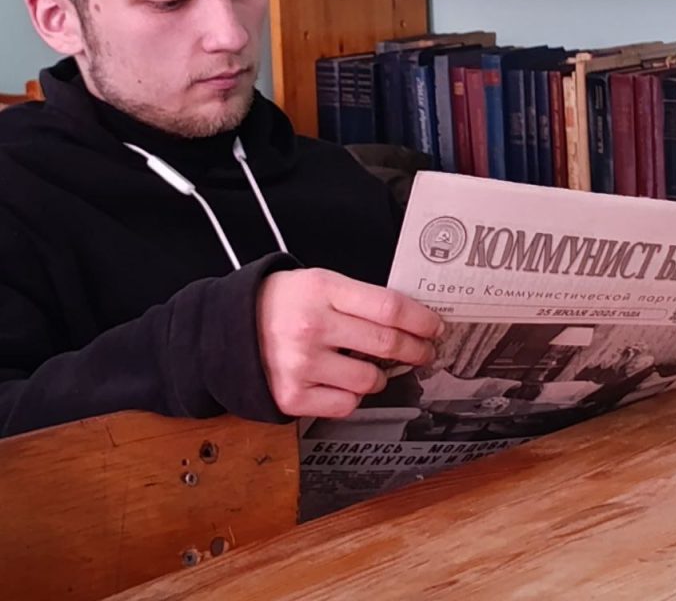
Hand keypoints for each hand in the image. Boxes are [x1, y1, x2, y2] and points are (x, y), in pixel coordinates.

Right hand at [256, 267, 443, 419]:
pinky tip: (342, 381)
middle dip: (416, 349)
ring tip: (371, 366)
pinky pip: (346, 404)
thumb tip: (411, 320)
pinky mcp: (292, 397)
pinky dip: (353, 395)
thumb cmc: (284, 302)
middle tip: (425, 351)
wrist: (228, 330)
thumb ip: (358, 298)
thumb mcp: (318, 282)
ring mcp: (301, 364)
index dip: (420, 320)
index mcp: (322, 289)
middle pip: (386, 343)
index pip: (388, 307)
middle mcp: (312, 326)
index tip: (435, 327)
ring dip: (381, 375)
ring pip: (370, 380)